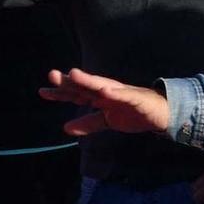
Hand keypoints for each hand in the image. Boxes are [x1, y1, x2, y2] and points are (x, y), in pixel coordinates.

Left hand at [41, 68, 170, 136]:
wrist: (161, 114)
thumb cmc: (132, 112)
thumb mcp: (107, 120)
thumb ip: (88, 123)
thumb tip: (65, 128)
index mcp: (99, 96)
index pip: (76, 93)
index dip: (60, 92)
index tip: (42, 91)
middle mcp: (107, 90)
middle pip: (85, 84)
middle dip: (70, 80)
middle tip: (52, 75)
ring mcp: (121, 92)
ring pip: (102, 84)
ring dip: (88, 80)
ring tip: (74, 75)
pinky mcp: (136, 98)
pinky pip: (125, 95)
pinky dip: (115, 92)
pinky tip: (105, 91)